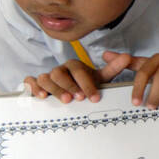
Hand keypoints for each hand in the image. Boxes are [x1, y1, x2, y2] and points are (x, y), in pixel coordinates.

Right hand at [23, 51, 137, 103]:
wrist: (71, 90)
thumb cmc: (86, 84)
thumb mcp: (100, 78)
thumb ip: (113, 68)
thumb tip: (127, 57)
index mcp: (74, 66)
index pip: (78, 70)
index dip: (86, 83)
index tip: (93, 97)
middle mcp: (60, 69)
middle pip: (59, 73)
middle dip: (69, 86)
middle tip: (78, 98)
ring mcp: (47, 76)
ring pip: (45, 78)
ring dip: (54, 89)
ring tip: (65, 100)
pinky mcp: (36, 84)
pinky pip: (30, 82)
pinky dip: (33, 87)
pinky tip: (41, 96)